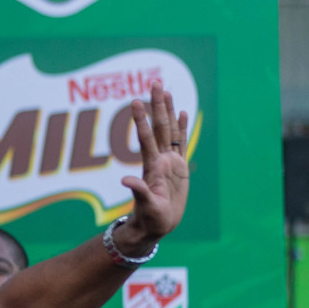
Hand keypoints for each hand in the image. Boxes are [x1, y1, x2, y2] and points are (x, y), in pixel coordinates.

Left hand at [117, 81, 190, 249]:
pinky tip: (182, 113)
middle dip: (157, 104)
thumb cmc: (151, 218)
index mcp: (152, 167)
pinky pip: (182, 143)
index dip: (141, 120)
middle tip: (154, 82)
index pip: (146, 138)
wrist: (157, 225)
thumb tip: (126, 180)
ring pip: (170, 130)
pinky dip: (182, 128)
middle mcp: (159, 159)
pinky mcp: (180, 167)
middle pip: (159, 126)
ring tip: (166, 90)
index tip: (135, 101)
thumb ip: (139, 191)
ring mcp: (169, 161)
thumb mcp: (146, 206)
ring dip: (168, 110)